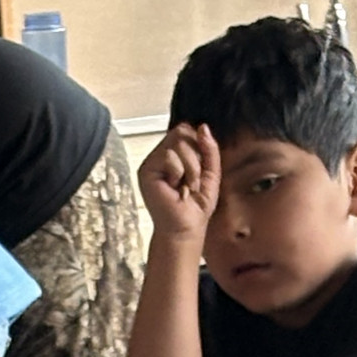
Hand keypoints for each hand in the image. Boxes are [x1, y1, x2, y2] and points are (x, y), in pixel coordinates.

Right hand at [138, 124, 220, 243]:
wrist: (185, 229)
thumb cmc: (195, 207)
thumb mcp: (211, 174)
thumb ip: (210, 150)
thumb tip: (203, 127)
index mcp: (174, 154)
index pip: (186, 131)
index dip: (198, 147)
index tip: (199, 172)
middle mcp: (161, 155)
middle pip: (182, 132)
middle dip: (195, 159)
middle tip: (191, 182)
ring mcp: (152, 162)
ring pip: (178, 143)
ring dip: (190, 168)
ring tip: (184, 187)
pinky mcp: (146, 170)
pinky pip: (169, 156)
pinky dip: (179, 172)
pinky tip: (174, 188)